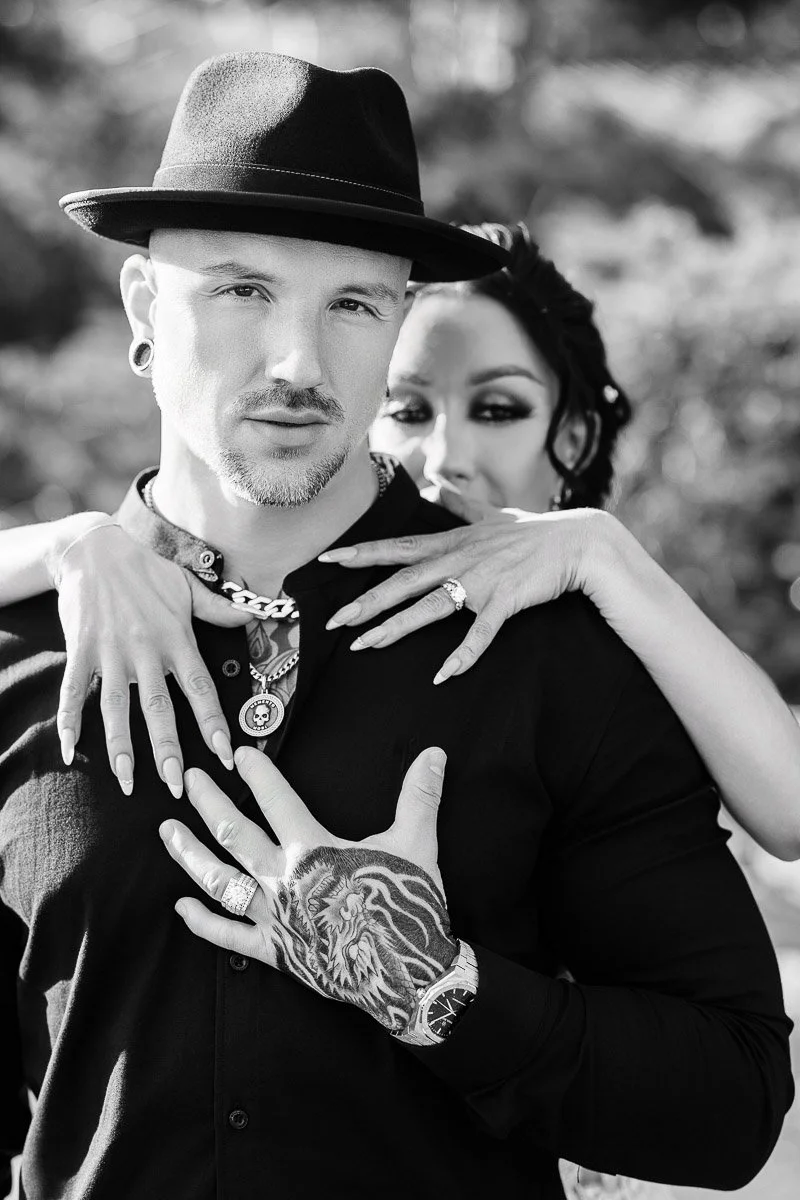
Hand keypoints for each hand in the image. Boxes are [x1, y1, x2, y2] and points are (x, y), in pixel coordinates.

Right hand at [54, 522, 250, 796]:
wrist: (94, 548)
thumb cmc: (147, 570)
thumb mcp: (188, 586)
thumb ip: (220, 608)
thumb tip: (255, 614)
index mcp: (177, 638)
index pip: (201, 688)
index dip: (213, 723)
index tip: (226, 755)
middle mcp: (146, 650)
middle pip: (158, 707)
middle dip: (168, 750)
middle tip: (177, 786)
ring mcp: (111, 652)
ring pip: (116, 707)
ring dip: (121, 746)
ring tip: (127, 781)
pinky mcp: (81, 650)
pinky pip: (73, 691)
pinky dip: (69, 722)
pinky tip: (70, 752)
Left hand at [160, 745, 456, 1032]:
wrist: (408, 975)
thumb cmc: (407, 906)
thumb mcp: (416, 844)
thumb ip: (418, 795)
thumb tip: (435, 754)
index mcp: (314, 849)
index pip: (276, 800)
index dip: (257, 774)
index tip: (238, 754)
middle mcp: (283, 879)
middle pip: (234, 834)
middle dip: (207, 802)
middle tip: (188, 778)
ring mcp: (274, 916)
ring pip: (219, 880)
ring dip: (190, 854)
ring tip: (168, 831)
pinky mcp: (274, 950)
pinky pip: (228, 936)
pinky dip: (201, 921)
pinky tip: (180, 906)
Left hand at [321, 487, 615, 682]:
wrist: (578, 541)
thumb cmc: (534, 532)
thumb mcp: (492, 515)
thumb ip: (461, 505)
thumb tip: (439, 487)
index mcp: (452, 543)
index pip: (398, 548)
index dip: (362, 553)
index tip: (329, 559)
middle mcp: (460, 560)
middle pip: (403, 581)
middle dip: (366, 600)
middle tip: (333, 620)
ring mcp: (481, 581)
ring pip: (430, 606)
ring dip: (397, 627)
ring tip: (366, 645)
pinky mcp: (505, 600)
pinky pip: (480, 633)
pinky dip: (463, 655)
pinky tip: (444, 675)